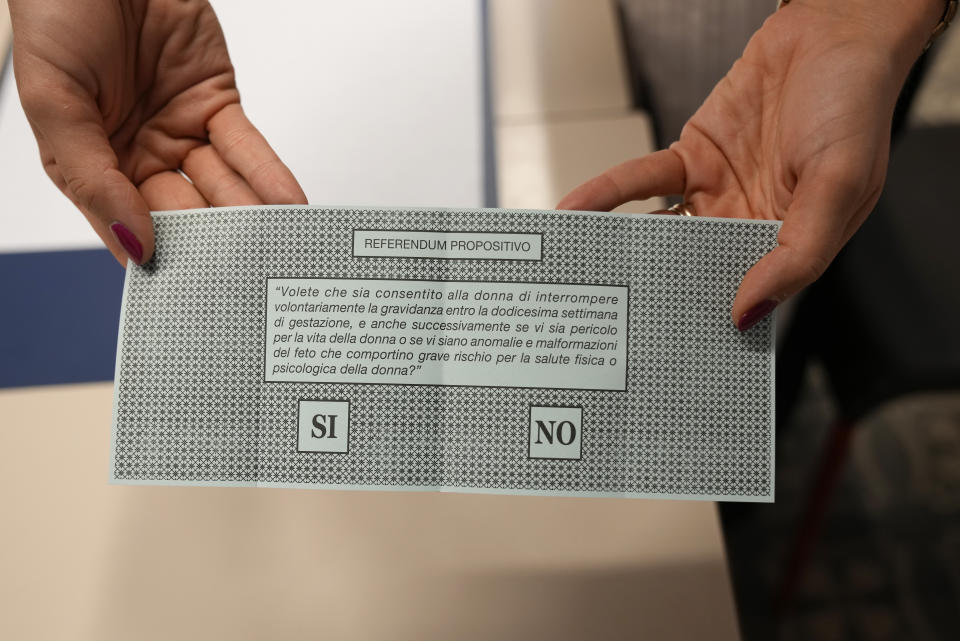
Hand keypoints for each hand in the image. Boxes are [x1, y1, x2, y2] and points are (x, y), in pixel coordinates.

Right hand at [9, 0, 306, 265]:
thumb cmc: (58, 18)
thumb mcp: (54, 103)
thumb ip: (92, 177)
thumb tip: (133, 242)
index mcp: (95, 167)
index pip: (135, 224)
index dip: (165, 255)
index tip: (194, 288)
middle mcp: (142, 156)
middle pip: (188, 212)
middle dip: (218, 242)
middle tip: (249, 275)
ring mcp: (182, 131)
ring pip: (224, 185)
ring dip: (252, 216)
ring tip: (277, 247)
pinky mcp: (217, 104)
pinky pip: (248, 148)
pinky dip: (270, 177)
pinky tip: (287, 205)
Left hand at [557, 0, 942, 329]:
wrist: (835, 29)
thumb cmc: (856, 102)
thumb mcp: (839, 186)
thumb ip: (797, 253)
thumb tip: (752, 309)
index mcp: (792, 242)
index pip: (746, 293)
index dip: (712, 317)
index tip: (673, 342)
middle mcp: (751, 222)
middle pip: (693, 267)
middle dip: (655, 289)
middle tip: (612, 316)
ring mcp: (717, 191)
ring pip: (662, 229)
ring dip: (623, 245)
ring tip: (584, 268)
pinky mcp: (691, 157)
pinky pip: (643, 181)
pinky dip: (609, 195)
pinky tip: (580, 210)